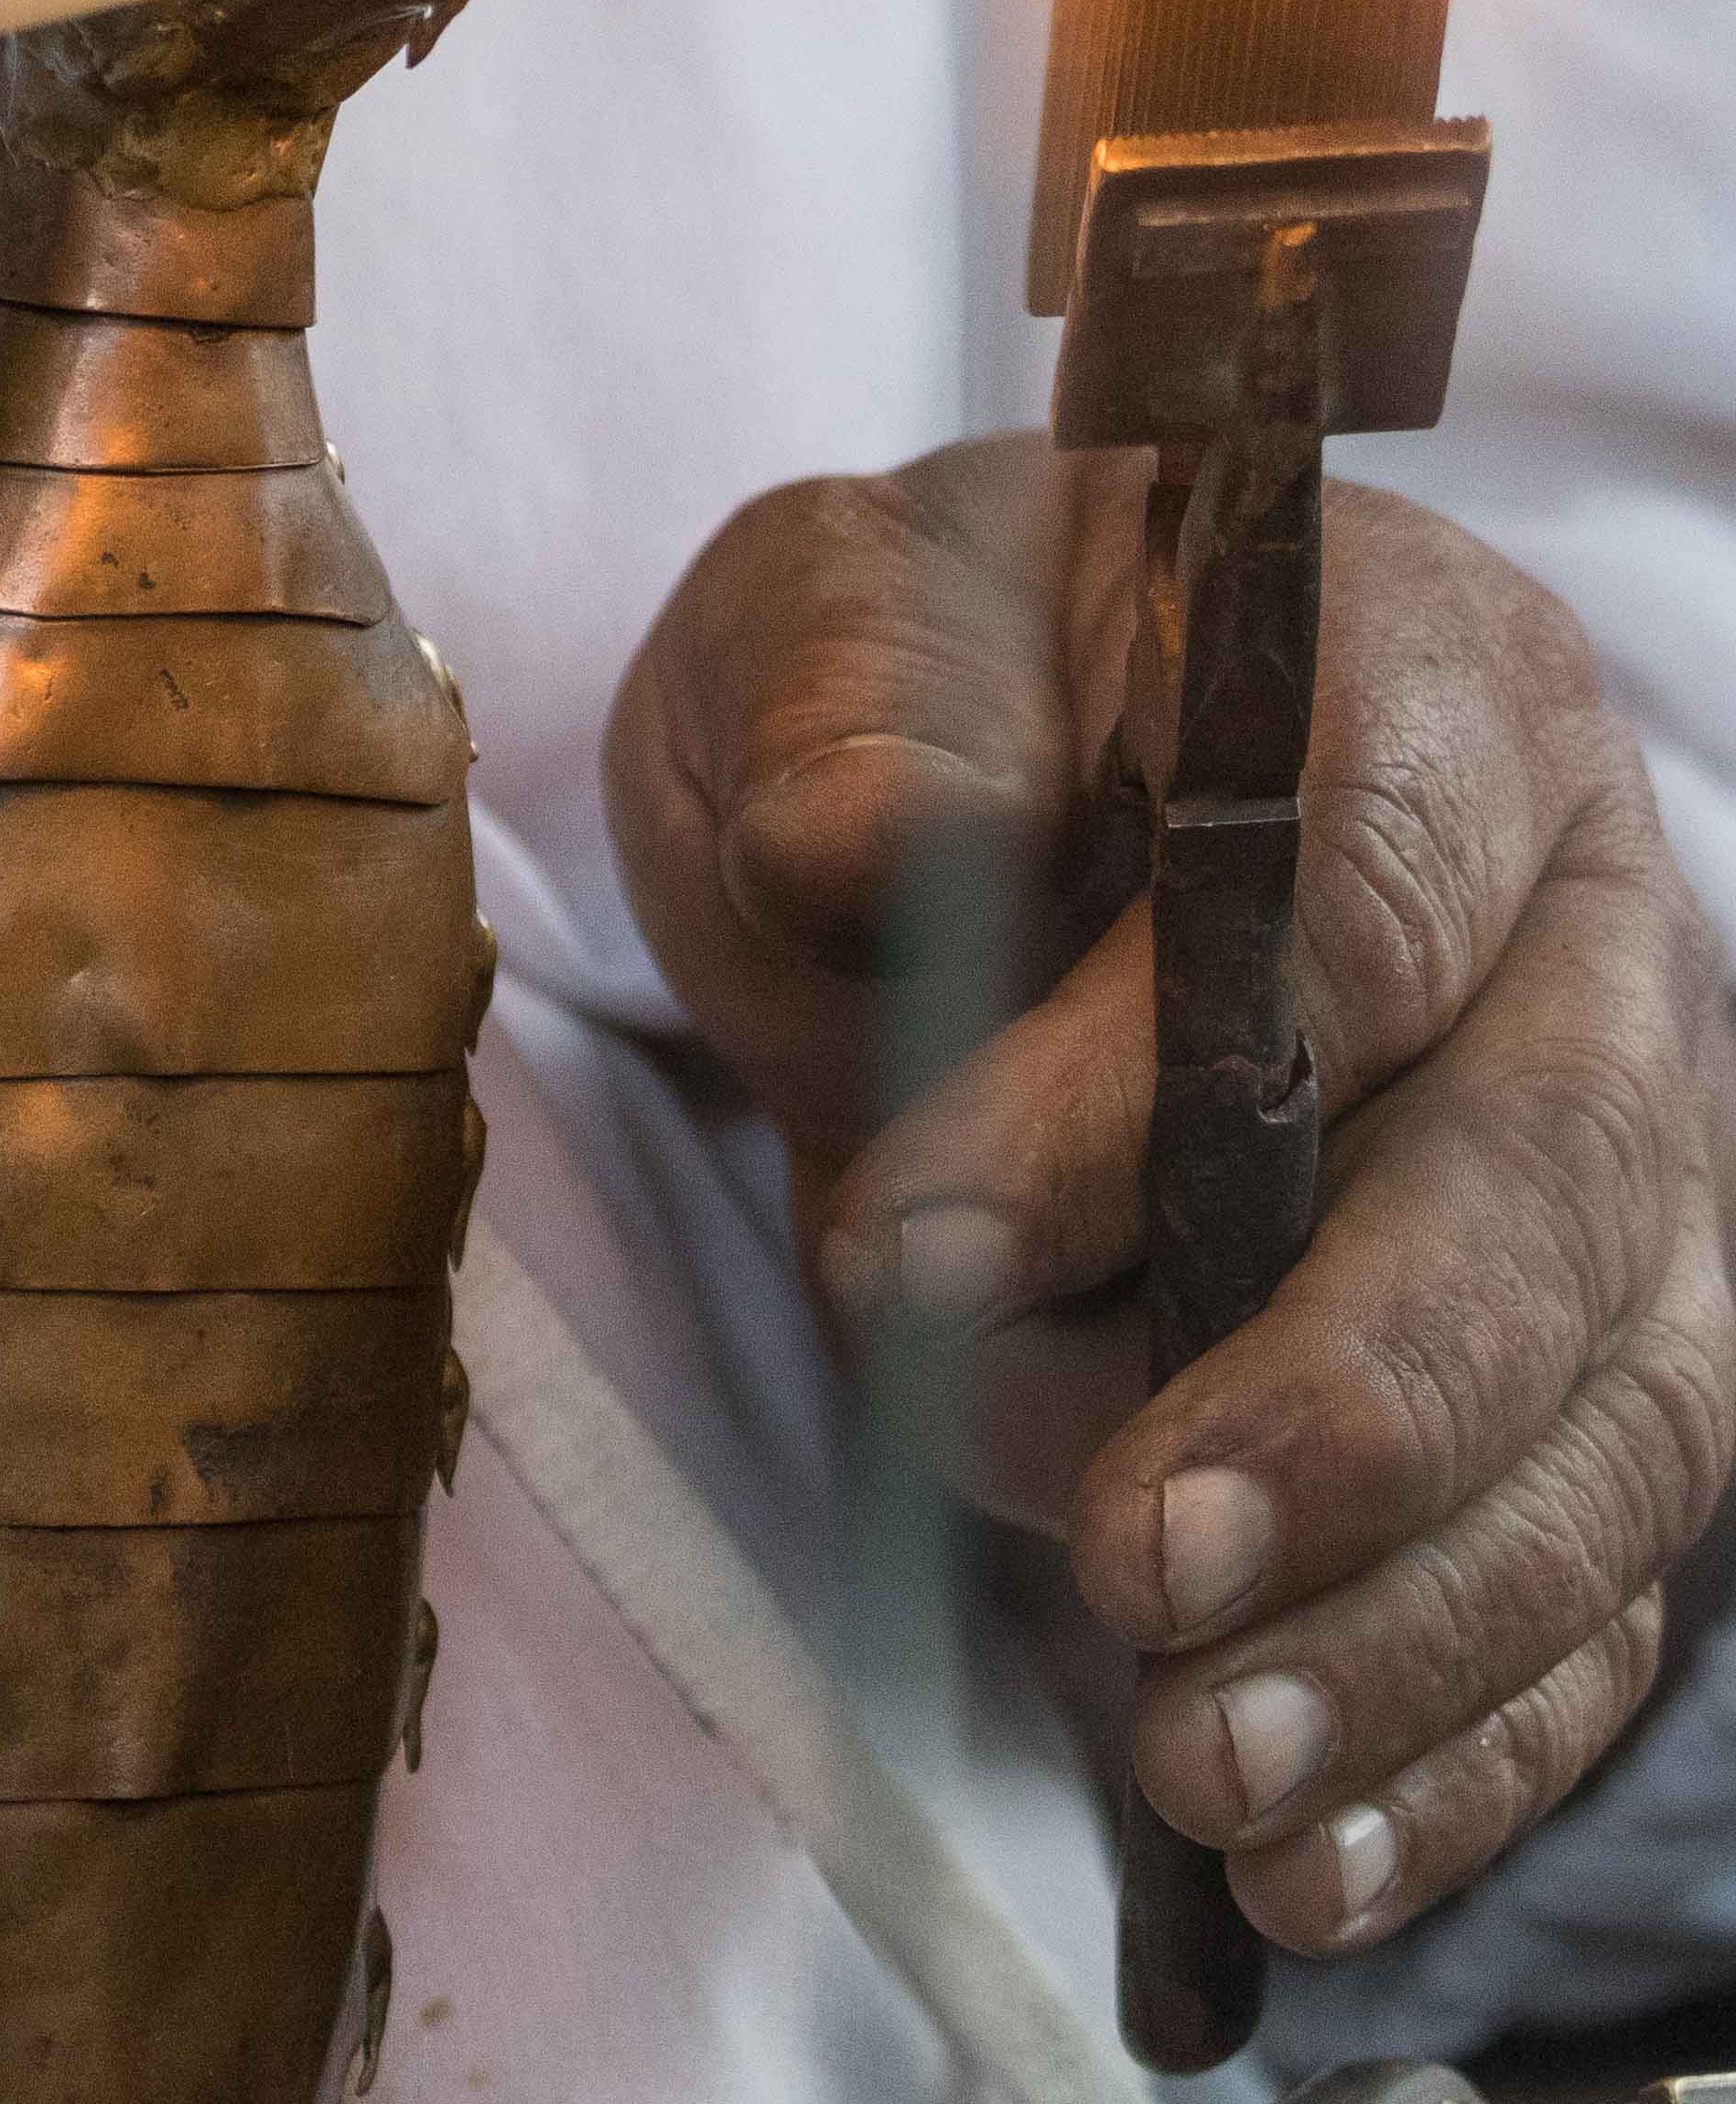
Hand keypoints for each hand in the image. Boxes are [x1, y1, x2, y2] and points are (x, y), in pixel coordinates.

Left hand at [604, 436, 1735, 1954]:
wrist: (979, 786)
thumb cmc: (934, 681)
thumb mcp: (839, 614)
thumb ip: (854, 704)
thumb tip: (860, 849)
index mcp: (1446, 681)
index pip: (1365, 899)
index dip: (1153, 1093)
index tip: (920, 1240)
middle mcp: (1596, 937)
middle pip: (1548, 1196)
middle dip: (1349, 1407)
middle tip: (1137, 1554)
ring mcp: (1634, 1185)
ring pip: (1610, 1436)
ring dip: (1407, 1627)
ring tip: (1193, 1752)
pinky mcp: (1590, 1392)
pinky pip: (1583, 1601)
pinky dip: (1446, 1748)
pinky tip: (1291, 1857)